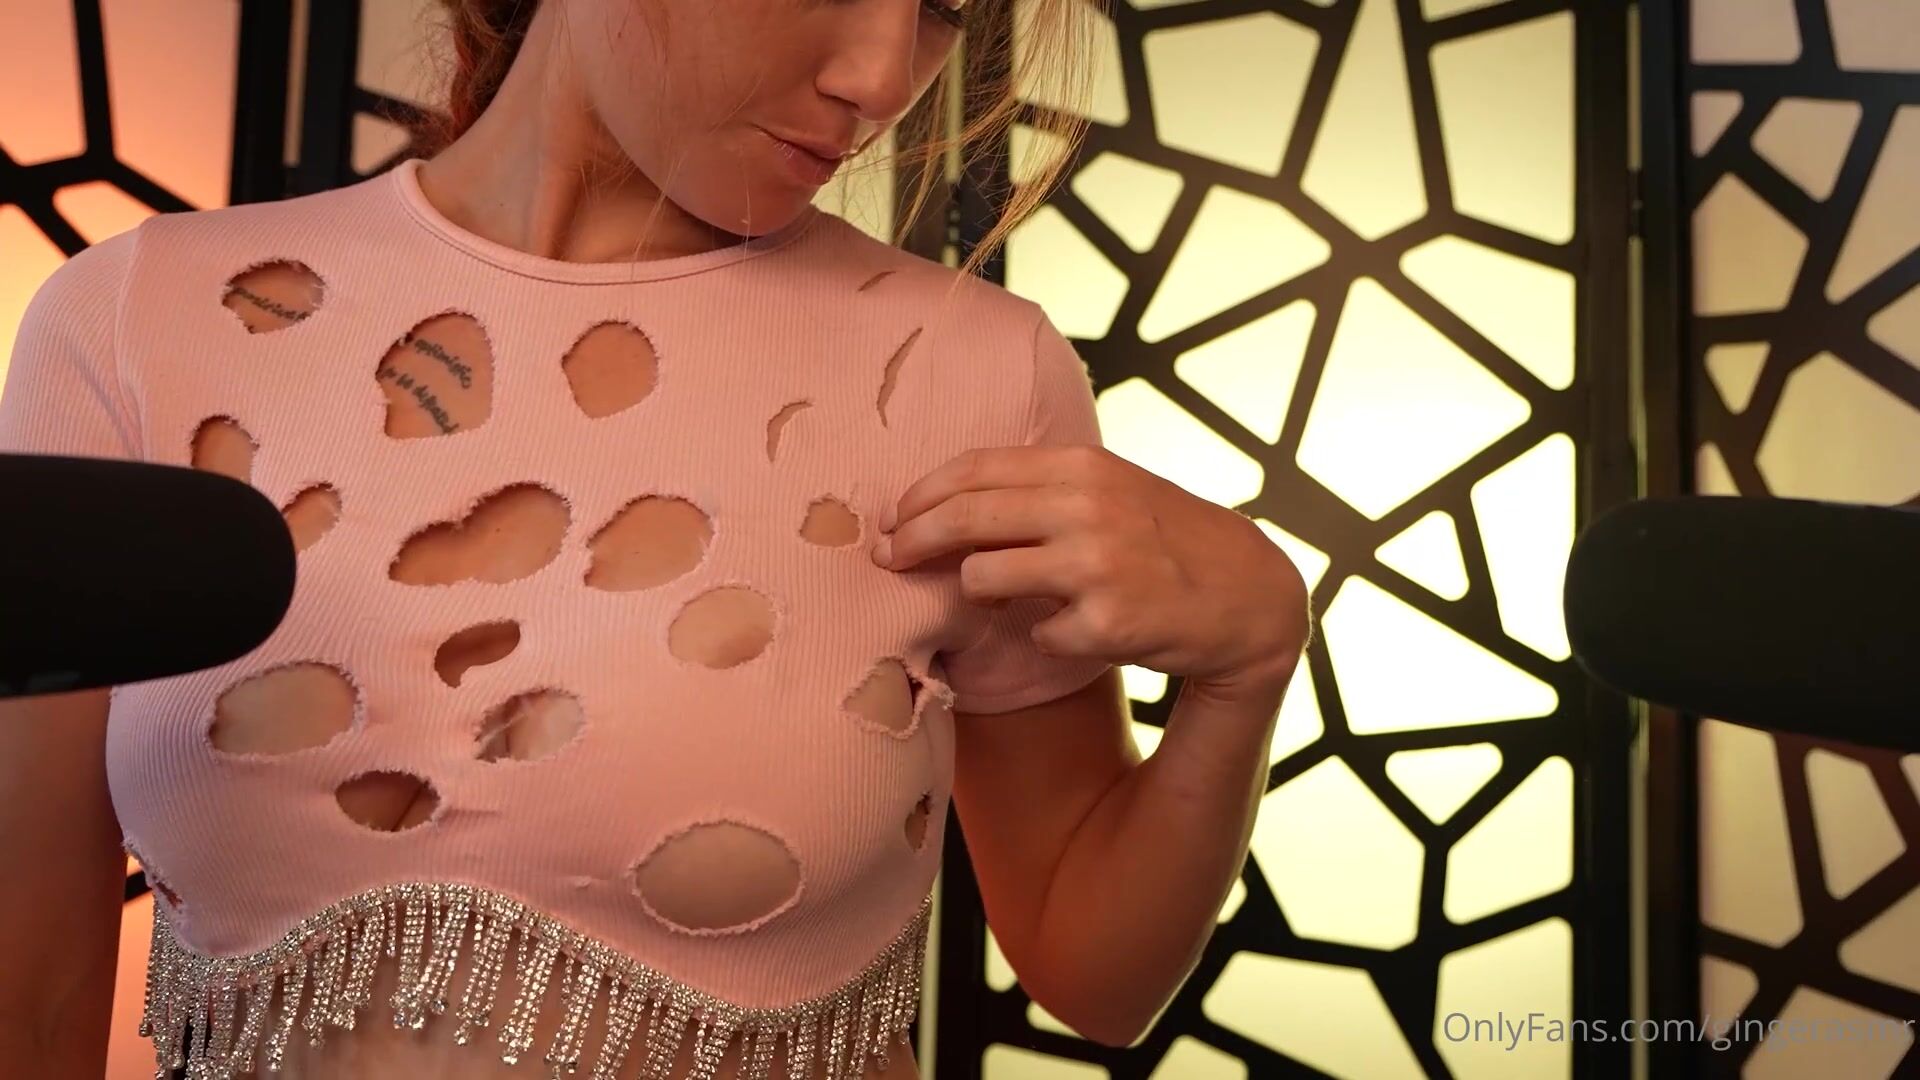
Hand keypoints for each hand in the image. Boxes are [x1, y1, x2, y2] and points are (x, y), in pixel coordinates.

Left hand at [872, 444, 1310, 697]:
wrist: (1248, 596)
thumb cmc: (1166, 541)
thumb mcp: (1113, 491)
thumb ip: (1044, 488)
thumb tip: (950, 499)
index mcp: (1083, 466)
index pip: (975, 469)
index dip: (921, 495)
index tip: (892, 517)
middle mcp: (1088, 507)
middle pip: (964, 518)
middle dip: (911, 541)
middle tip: (887, 559)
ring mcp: (1098, 564)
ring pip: (983, 577)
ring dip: (977, 592)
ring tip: (998, 598)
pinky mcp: (1107, 621)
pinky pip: (1036, 632)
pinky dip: (1045, 635)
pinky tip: (1075, 628)